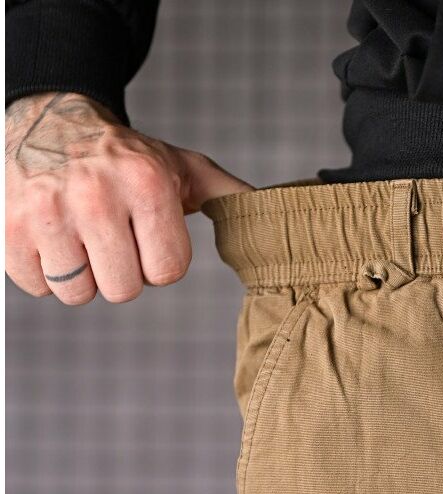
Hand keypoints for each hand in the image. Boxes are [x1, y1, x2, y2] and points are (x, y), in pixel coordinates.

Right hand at [5, 92, 251, 304]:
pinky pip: (36, 287)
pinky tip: (53, 239)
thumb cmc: (128, 157)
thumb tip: (285, 217)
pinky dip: (44, 272)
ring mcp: (46, 211)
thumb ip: (231, 199)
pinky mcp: (9, 227)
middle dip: (122, 272)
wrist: (50, 119)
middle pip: (123, 291)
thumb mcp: (184, 169)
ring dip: (83, 274)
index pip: (166, 273)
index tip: (147, 235)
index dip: (159, 262)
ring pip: (78, 294)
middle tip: (112, 238)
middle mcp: (95, 195)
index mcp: (147, 185)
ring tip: (82, 236)